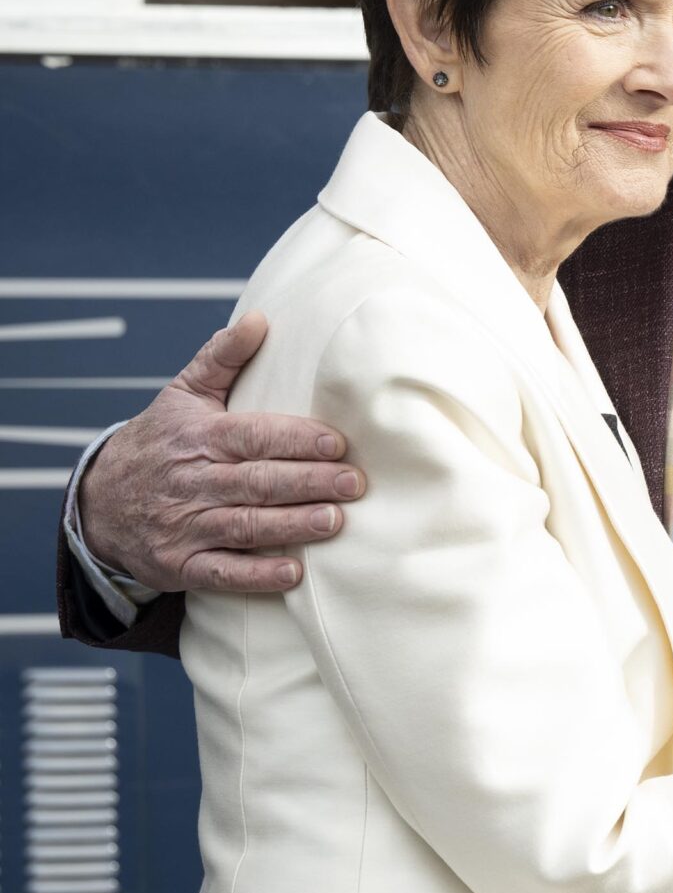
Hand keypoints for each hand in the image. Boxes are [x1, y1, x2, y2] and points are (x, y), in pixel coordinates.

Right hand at [80, 313, 365, 593]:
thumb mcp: (182, 395)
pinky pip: (222, 572)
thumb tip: (260, 318)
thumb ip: (222, 358)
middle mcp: (192, 482)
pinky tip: (293, 573)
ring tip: (335, 521)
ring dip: (291, 525)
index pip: (254, 436)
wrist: (98, 502)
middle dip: (308, 482)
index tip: (338, 443)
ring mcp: (184, 526)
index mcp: (200, 438)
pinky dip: (256, 575)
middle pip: (257, 482)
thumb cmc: (159, 442)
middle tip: (355, 483)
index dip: (296, 440)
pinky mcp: (180, 564)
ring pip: (245, 525)